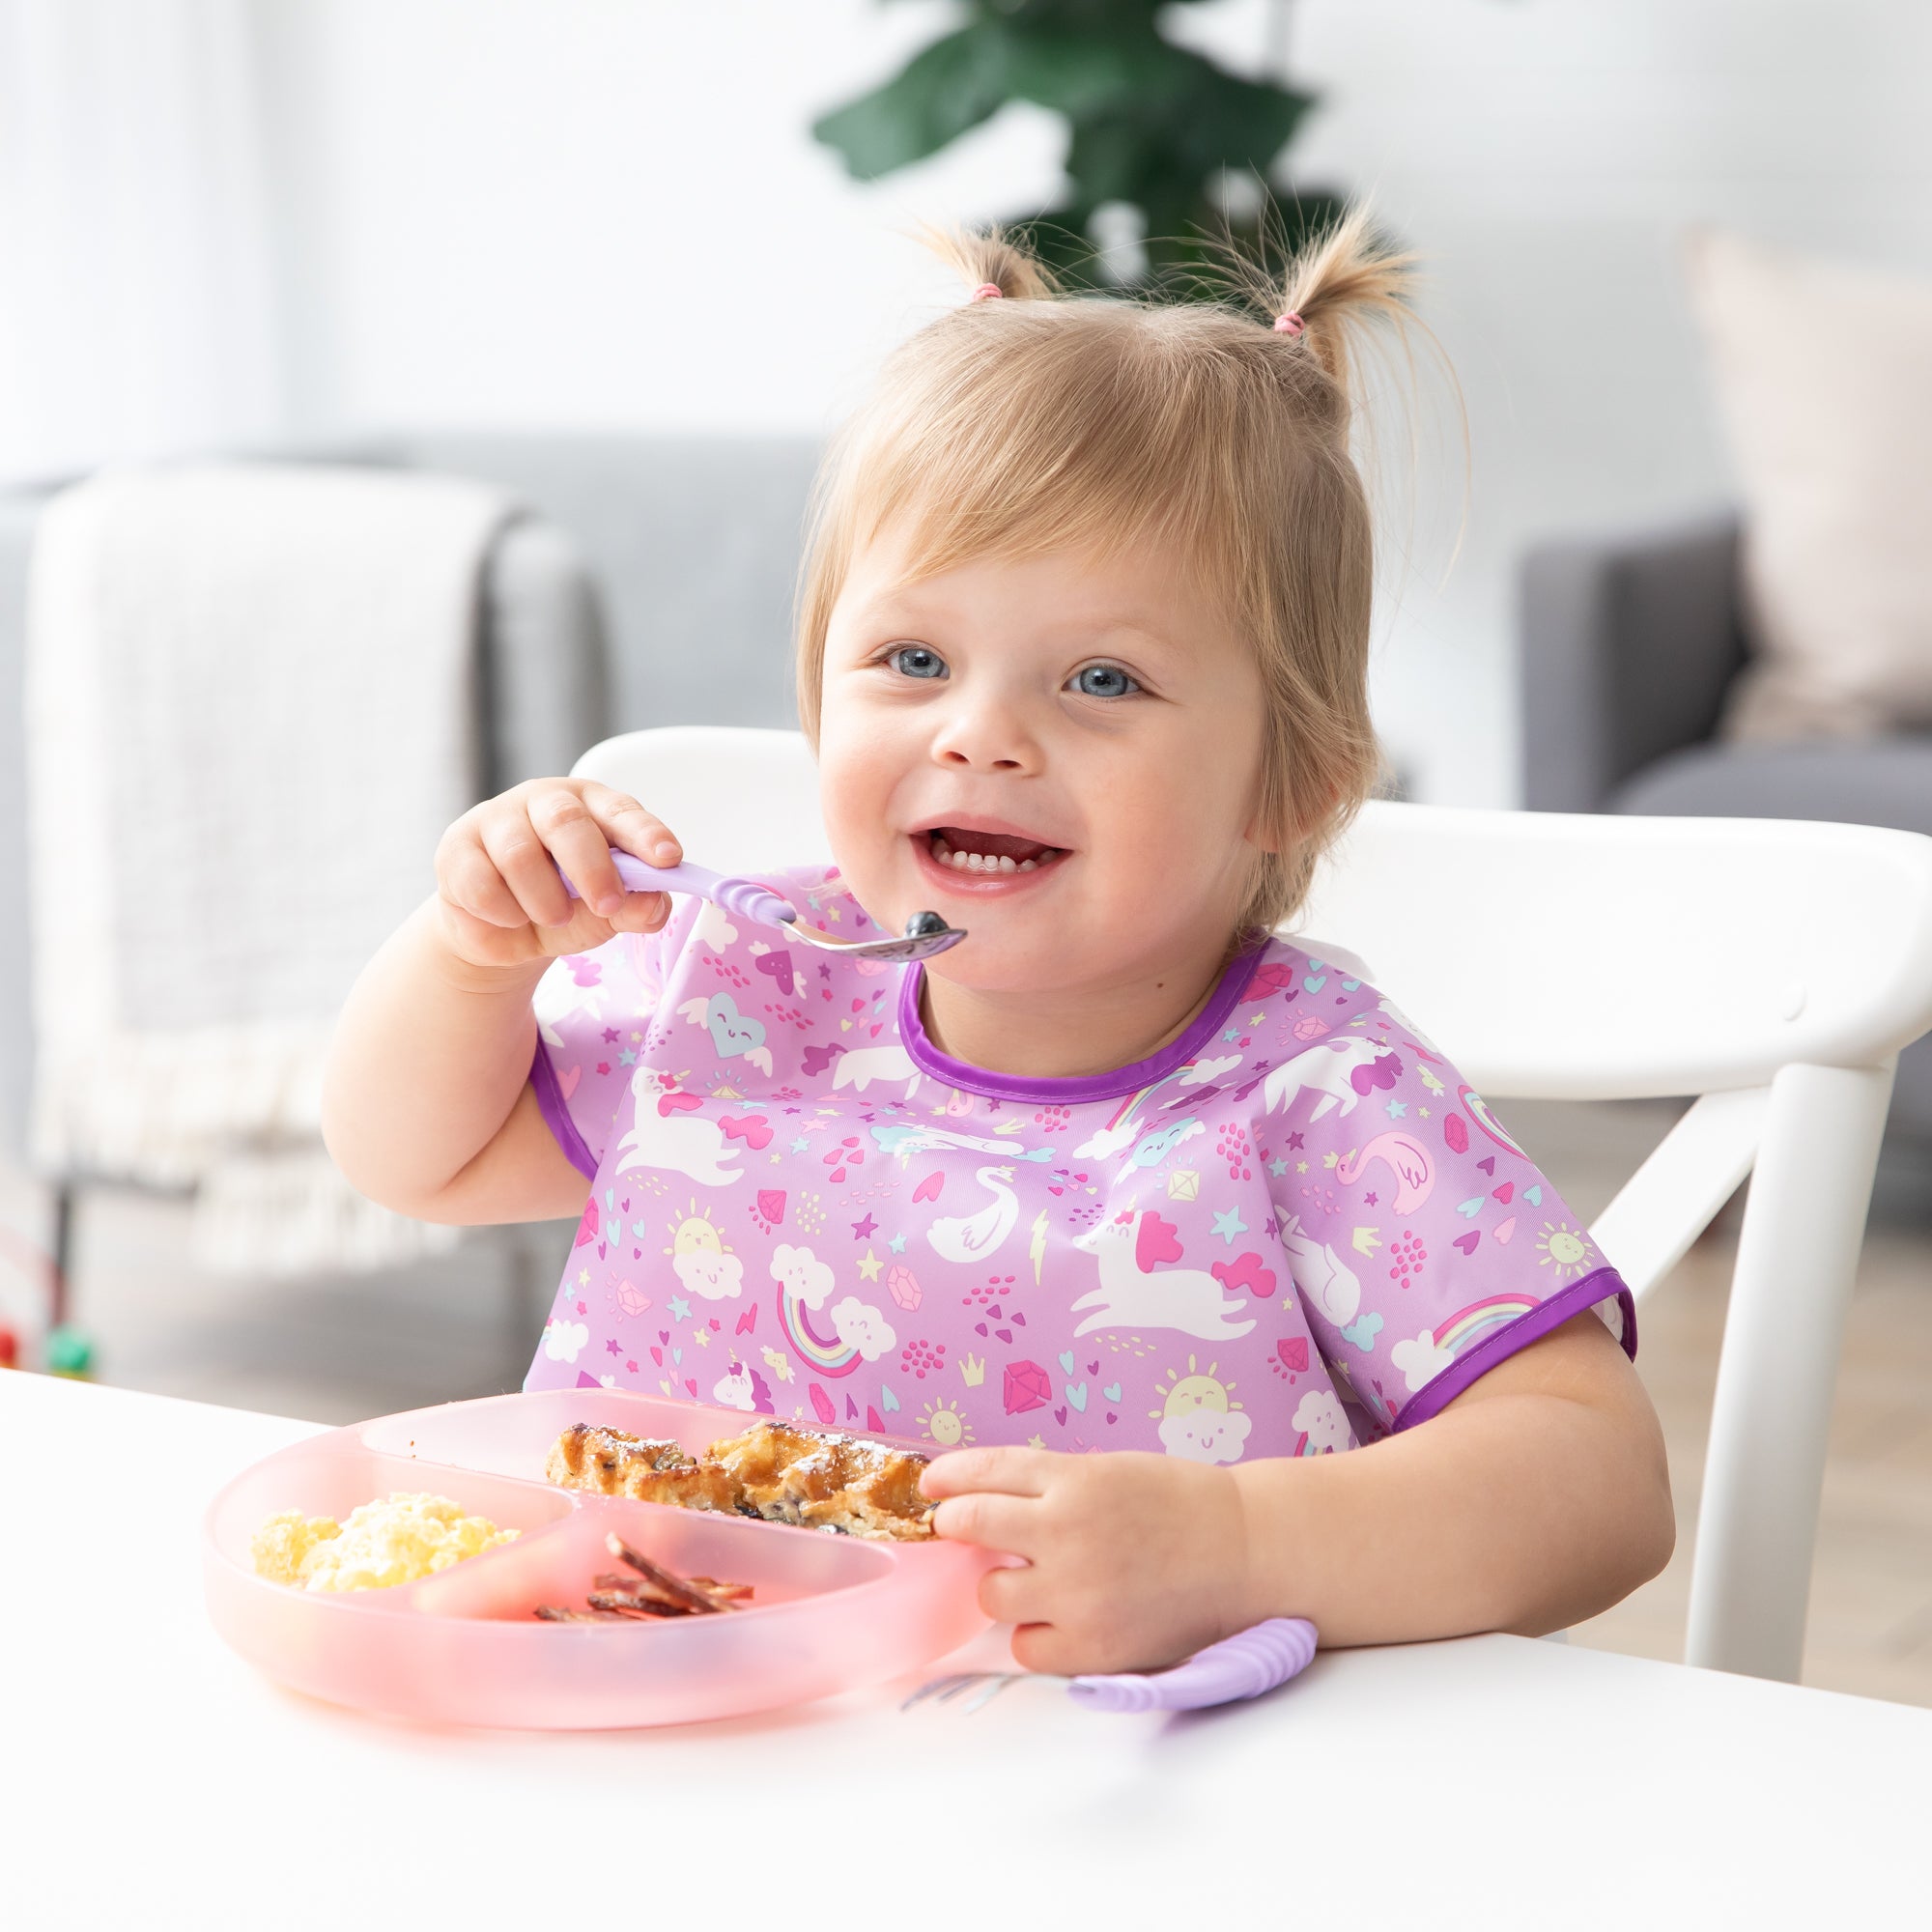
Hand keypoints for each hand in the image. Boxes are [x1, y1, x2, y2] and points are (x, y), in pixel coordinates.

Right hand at [433, 778, 679, 971]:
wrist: (504, 932)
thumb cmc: (565, 905)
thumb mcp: (607, 913)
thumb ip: (636, 907)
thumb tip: (654, 904)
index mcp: (591, 806)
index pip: (620, 811)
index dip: (645, 833)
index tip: (668, 858)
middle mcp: (543, 801)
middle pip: (566, 821)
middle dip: (592, 868)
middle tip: (607, 905)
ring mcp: (496, 819)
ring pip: (519, 854)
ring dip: (544, 899)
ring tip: (554, 918)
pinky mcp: (457, 848)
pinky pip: (480, 882)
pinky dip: (504, 911)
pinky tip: (513, 918)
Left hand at [923, 1446, 1252, 1675]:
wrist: (1246, 1553)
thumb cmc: (1180, 1505)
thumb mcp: (1110, 1470)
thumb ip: (1049, 1483)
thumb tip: (978, 1497)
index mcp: (1076, 1478)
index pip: (984, 1471)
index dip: (948, 1478)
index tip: (932, 1485)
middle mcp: (1068, 1531)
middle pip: (972, 1524)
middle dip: (958, 1525)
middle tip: (964, 1530)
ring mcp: (1079, 1592)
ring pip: (992, 1594)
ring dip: (1002, 1585)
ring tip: (1035, 1580)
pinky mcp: (1094, 1646)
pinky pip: (1026, 1648)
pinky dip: (1035, 1635)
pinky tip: (1059, 1619)